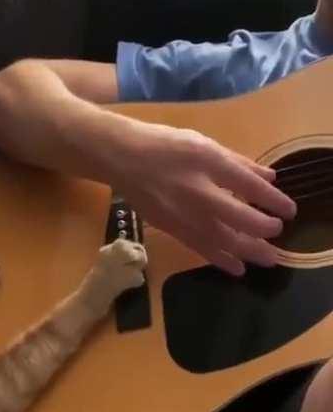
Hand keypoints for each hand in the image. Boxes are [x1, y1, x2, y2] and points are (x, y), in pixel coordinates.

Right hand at [111, 122, 296, 275]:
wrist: (121, 158)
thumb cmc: (164, 145)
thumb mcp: (203, 143)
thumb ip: (237, 161)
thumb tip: (269, 177)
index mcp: (206, 160)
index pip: (248, 184)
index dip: (272, 200)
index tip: (289, 210)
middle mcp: (196, 189)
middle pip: (238, 216)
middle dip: (263, 228)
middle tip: (278, 232)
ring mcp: (182, 213)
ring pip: (221, 238)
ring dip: (248, 250)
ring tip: (269, 259)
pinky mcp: (171, 228)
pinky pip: (200, 248)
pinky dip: (221, 259)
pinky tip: (238, 268)